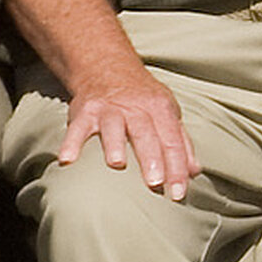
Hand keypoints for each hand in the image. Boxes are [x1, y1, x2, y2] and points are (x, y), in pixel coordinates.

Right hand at [53, 67, 199, 198]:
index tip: (177, 194)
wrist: (107, 67)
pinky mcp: (85, 111)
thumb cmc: (141, 99)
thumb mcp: (166, 112)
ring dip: (115, 144)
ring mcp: (109, 108)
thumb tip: (194, 171)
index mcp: (160, 109)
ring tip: (117, 164)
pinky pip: (77, 127)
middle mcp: (135, 107)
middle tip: (154, 183)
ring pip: (113, 125)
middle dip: (151, 157)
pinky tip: (67, 161)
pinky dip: (71, 142)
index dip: (177, 168)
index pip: (172, 140)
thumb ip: (180, 142)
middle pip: (146, 133)